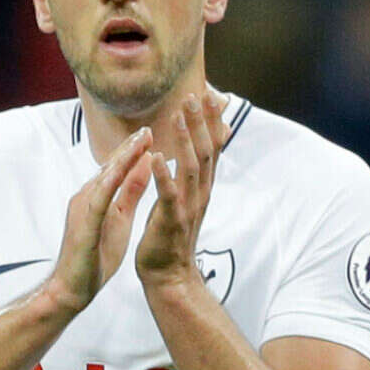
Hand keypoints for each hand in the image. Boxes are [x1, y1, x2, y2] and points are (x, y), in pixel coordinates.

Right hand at [49, 126, 153, 312]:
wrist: (72, 289)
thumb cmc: (96, 255)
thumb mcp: (121, 217)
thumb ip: (130, 191)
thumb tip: (146, 164)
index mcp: (98, 195)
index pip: (117, 167)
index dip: (134, 149)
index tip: (152, 131)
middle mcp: (87, 196)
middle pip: (110, 166)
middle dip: (129, 147)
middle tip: (148, 127)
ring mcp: (83, 209)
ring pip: (104, 178)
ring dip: (121, 158)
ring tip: (138, 142)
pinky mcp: (83, 225)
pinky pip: (98, 201)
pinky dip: (109, 184)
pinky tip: (119, 173)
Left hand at [136, 90, 230, 287]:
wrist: (168, 275)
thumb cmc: (171, 236)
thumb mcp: (185, 200)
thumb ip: (191, 176)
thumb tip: (195, 151)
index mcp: (201, 187)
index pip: (212, 147)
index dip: (211, 121)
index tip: (209, 93)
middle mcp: (200, 194)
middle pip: (206, 151)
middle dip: (201, 121)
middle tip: (195, 94)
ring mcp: (188, 207)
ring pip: (190, 167)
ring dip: (185, 139)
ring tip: (177, 115)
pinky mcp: (171, 221)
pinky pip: (169, 195)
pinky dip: (164, 175)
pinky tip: (158, 157)